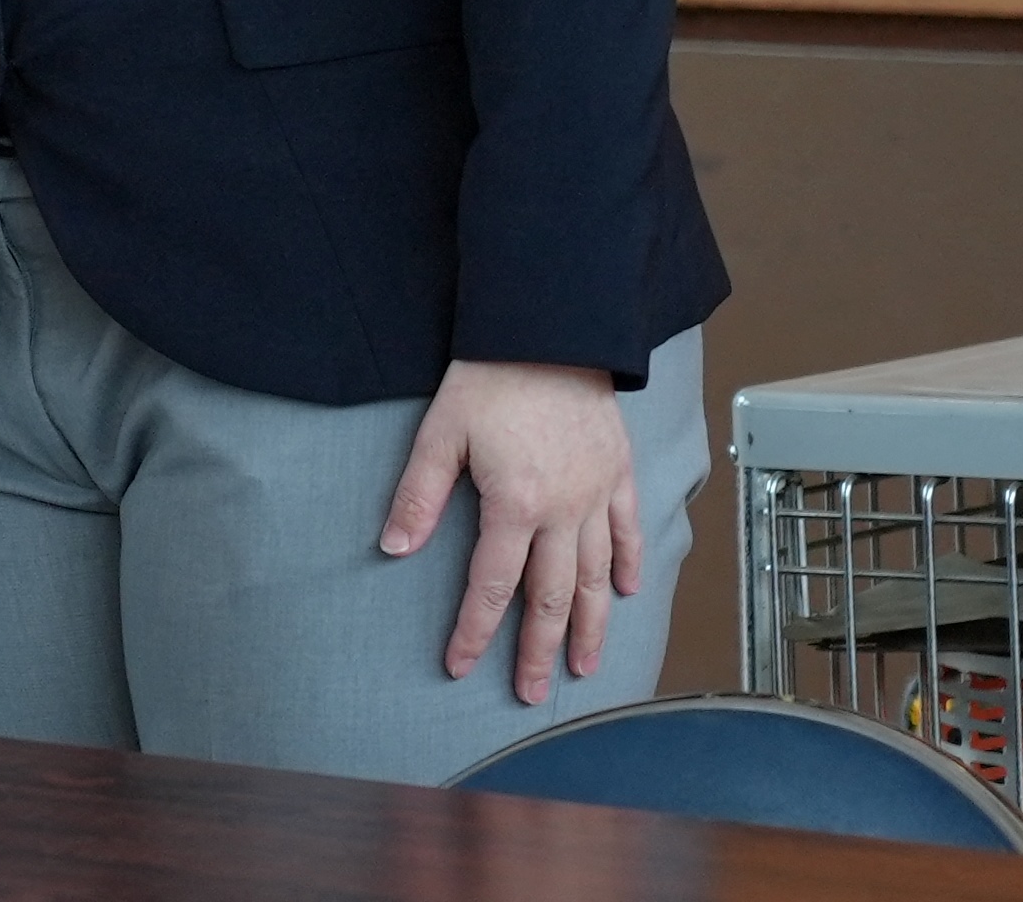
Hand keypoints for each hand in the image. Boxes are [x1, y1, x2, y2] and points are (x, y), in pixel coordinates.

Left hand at [382, 358, 640, 703]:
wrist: (549, 329)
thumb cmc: (489, 377)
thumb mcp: (440, 433)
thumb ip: (419, 496)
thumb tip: (393, 549)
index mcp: (515, 504)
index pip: (492, 585)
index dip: (475, 630)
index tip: (458, 665)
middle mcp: (563, 511)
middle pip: (552, 596)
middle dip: (538, 649)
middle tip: (530, 692)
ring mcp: (598, 494)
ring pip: (597, 576)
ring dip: (590, 625)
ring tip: (584, 666)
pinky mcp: (619, 473)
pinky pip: (628, 530)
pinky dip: (628, 563)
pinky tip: (625, 592)